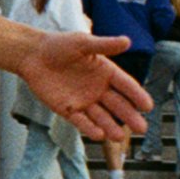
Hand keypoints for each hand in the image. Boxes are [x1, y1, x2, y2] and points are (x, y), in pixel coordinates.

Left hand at [14, 31, 151, 140]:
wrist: (31, 55)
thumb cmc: (58, 45)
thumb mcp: (82, 43)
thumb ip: (104, 45)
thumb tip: (127, 41)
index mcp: (106, 72)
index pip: (126, 85)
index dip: (137, 95)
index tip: (148, 106)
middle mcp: (98, 89)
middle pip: (117, 105)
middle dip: (129, 116)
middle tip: (142, 128)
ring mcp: (84, 100)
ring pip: (101, 116)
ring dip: (110, 126)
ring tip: (119, 137)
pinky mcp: (67, 109)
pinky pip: (80, 121)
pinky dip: (89, 128)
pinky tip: (98, 135)